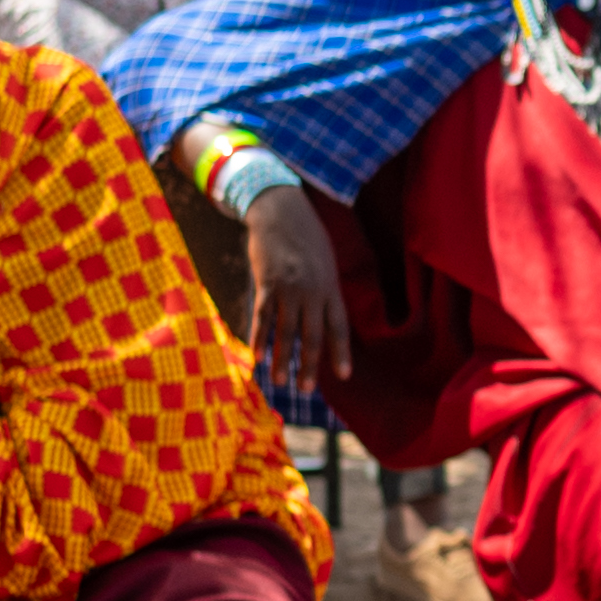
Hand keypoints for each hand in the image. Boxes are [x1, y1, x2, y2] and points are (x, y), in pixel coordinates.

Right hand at [242, 192, 352, 388]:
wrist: (280, 209)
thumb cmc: (305, 236)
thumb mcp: (325, 262)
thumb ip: (325, 291)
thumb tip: (325, 319)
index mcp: (330, 286)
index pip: (338, 326)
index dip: (340, 352)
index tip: (343, 375)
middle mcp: (312, 290)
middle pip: (313, 335)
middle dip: (310, 365)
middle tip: (306, 390)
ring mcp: (289, 287)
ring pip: (286, 331)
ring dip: (282, 359)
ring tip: (280, 382)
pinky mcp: (267, 282)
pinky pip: (263, 316)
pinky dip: (259, 338)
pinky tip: (257, 356)